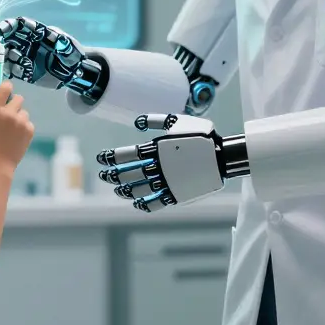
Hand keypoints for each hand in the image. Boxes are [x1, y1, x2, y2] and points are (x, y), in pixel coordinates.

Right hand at [0, 17, 92, 91]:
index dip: (6, 27)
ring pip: (7, 55)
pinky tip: (13, 71)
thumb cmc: (72, 54)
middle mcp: (27, 43)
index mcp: (35, 33)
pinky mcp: (25, 71)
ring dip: (2, 57)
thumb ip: (57, 39)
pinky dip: (11, 70)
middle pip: (8, 39)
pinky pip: (13, 70)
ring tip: (1, 60)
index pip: (17, 26)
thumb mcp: (66, 43)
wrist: (75, 72)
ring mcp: (25, 57)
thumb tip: (49, 34)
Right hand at [0, 81, 34, 169]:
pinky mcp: (30, 130)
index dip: (6, 87)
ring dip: (18, 116)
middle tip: (8, 113)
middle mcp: (10, 113)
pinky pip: (28, 122)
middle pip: (18, 98)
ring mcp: (22, 121)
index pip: (6, 87)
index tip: (5, 92)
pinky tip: (16, 135)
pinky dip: (23, 126)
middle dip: (13, 103)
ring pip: (24, 111)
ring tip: (11, 128)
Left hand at [95, 114, 227, 211]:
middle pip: (127, 173)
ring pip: (138, 189)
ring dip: (125, 190)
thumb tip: (138, 122)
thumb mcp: (178, 121)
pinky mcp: (176, 195)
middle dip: (112, 175)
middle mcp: (158, 166)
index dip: (110, 158)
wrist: (222, 156)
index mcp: (156, 148)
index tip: (101, 159)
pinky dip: (144, 205)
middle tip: (104, 176)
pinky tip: (137, 204)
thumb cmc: (201, 135)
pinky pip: (155, 203)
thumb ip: (156, 120)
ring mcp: (166, 182)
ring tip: (118, 191)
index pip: (125, 155)